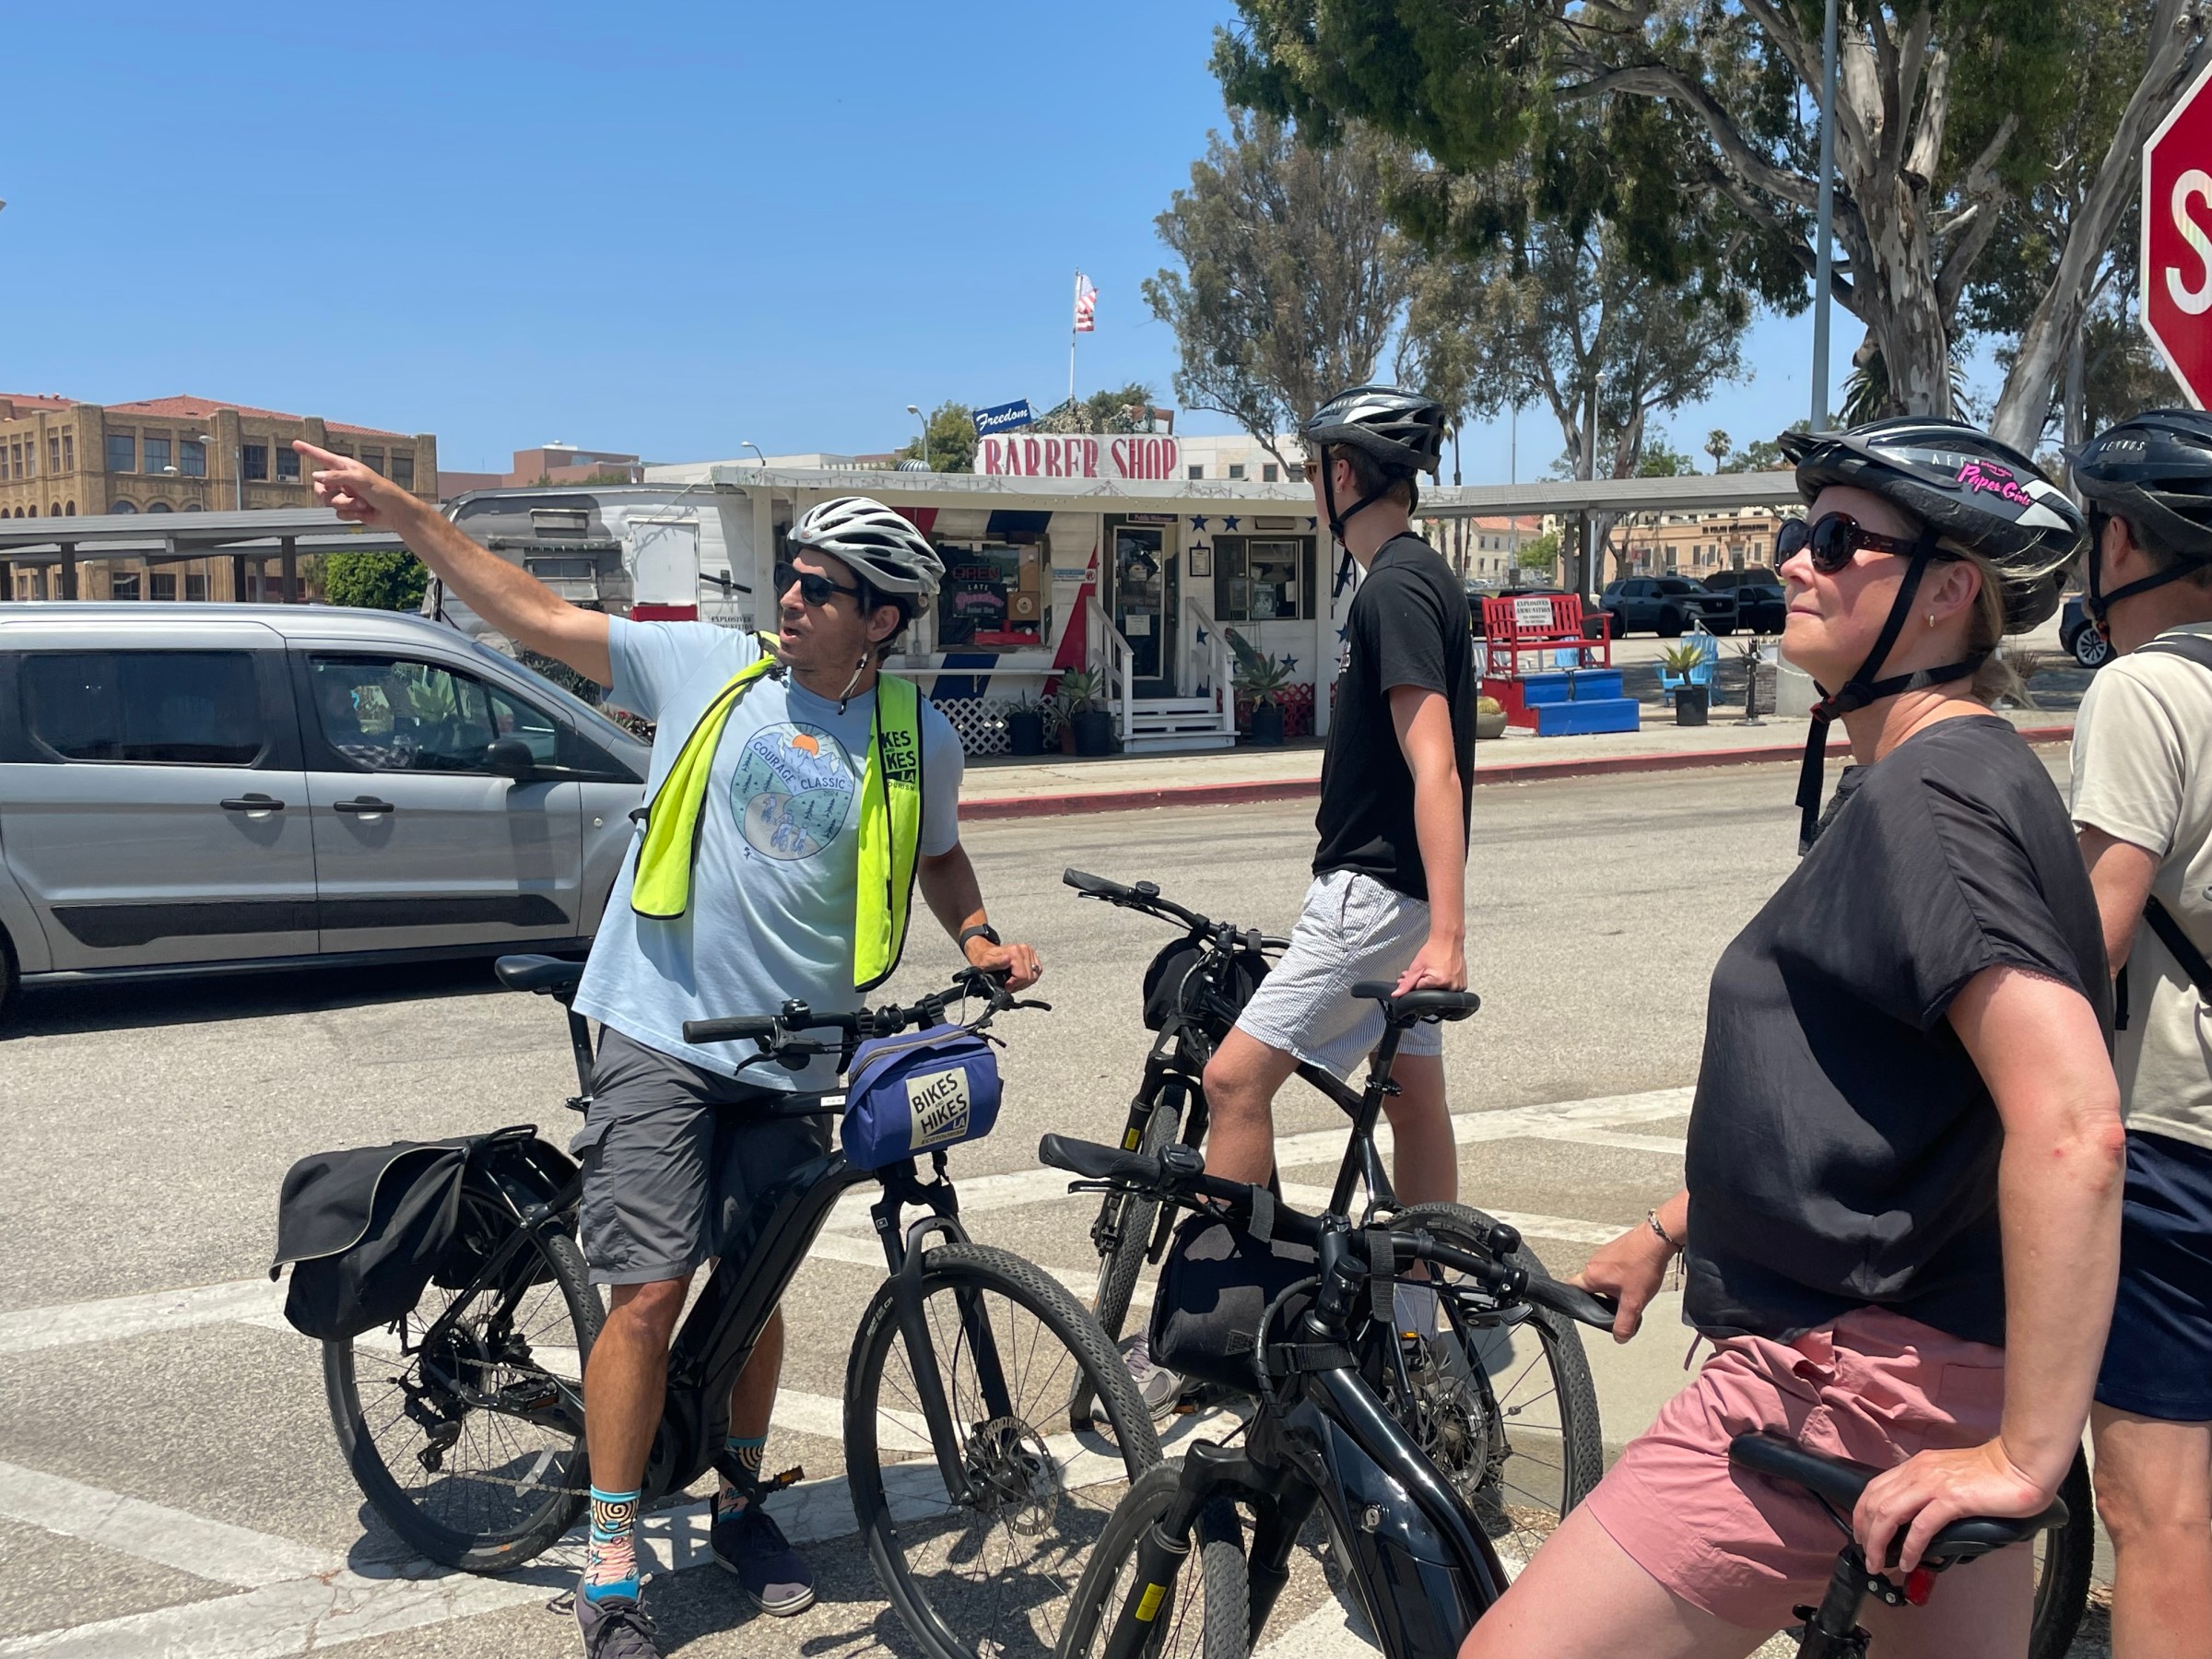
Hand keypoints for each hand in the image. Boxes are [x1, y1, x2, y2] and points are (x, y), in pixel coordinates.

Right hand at [296, 440, 417, 527]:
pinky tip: (363, 512)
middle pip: (319, 486)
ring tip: (362, 504)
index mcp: (345, 467)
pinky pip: (338, 514)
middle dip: (328, 493)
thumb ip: (337, 477)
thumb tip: (316, 476)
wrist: (395, 512)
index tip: (295, 444)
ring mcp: (345, 495)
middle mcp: (342, 480)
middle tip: (341, 493)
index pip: (322, 457)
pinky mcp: (349, 510)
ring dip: (346, 505)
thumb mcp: (360, 479)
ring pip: (329, 502)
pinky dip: (350, 514)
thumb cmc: (383, 491)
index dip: (308, 451)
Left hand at [965, 935, 1041, 991]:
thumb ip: (997, 962)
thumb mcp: (986, 962)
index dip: (1015, 984)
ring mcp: (1029, 951)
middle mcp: (1024, 949)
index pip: (1023, 976)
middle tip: (1010, 985)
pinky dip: (1030, 977)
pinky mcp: (1032, 954)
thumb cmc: (985, 959)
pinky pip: (1038, 970)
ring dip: (1025, 982)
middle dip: (1019, 984)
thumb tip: (1007, 960)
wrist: (986, 952)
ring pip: (1035, 975)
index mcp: (1014, 952)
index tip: (1007, 986)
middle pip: (1030, 976)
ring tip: (1014, 982)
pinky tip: (1021, 978)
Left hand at [1392, 933, 1465, 995]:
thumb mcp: (1417, 966)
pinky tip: (1441, 972)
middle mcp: (1451, 986)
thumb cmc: (1435, 949)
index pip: (1419, 991)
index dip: (1412, 984)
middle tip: (1422, 971)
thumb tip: (1397, 994)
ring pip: (1439, 990)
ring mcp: (1459, 985)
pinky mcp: (1463, 984)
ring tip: (1433, 969)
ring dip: (1432, 983)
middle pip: (1430, 991)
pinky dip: (1443, 983)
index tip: (1409, 978)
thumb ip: (1407, 982)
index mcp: (1439, 982)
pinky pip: (1450, 988)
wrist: (1448, 939)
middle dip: (1422, 983)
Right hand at [1569, 1219, 1674, 1342]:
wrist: (1658, 1240)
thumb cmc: (1643, 1264)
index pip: (1572, 1289)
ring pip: (1604, 1276)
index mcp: (1592, 1275)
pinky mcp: (1616, 1248)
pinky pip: (1613, 1266)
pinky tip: (1638, 1276)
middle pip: (1591, 1285)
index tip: (1586, 1309)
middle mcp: (1594, 1262)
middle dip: (1605, 1296)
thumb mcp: (1634, 1302)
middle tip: (1620, 1302)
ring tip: (1633, 1287)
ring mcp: (1605, 1253)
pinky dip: (1623, 1274)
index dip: (1577, 1302)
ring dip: (1616, 1285)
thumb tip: (1619, 1337)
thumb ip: (1625, 1323)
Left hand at [1854, 1439, 2053, 1576]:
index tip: (1862, 1536)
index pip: (1875, 1489)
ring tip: (1879, 1563)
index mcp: (1916, 1466)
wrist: (2021, 1464)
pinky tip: (1909, 1562)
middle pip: (1874, 1502)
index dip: (1862, 1514)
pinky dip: (1910, 1547)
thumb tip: (1918, 1520)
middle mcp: (1918, 1472)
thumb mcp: (1949, 1477)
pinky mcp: (1952, 1499)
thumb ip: (1931, 1493)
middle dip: (1864, 1532)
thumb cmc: (1993, 1474)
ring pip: (1889, 1513)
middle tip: (1867, 1556)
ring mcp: (1933, 1484)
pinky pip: (1921, 1527)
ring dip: (1879, 1543)